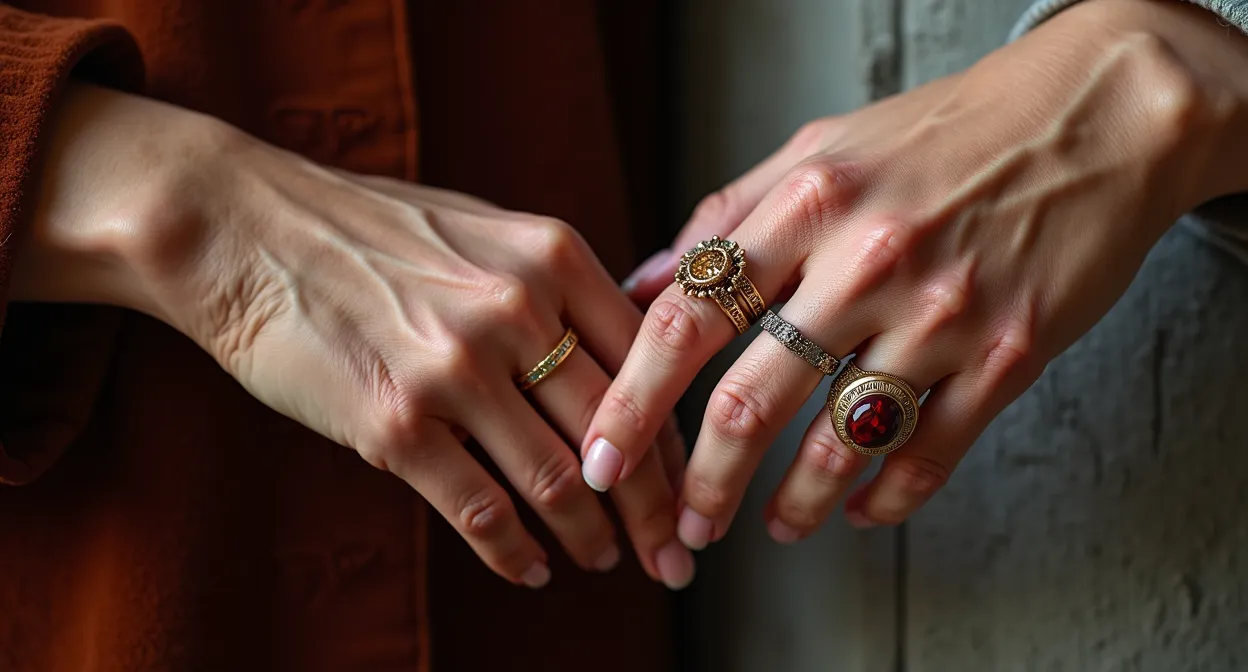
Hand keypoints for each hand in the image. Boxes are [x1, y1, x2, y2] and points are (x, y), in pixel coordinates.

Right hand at [13, 84, 695, 588]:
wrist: (243, 228)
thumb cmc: (367, 230)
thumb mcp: (483, 230)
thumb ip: (556, 285)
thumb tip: (623, 357)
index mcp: (552, 257)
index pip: (647, 366)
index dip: (674, 439)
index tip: (689, 483)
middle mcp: (515, 309)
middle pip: (617, 432)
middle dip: (653, 507)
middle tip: (673, 555)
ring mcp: (455, 368)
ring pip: (560, 481)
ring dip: (593, 536)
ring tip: (606, 559)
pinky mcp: (393, 424)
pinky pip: (481, 508)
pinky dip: (515, 552)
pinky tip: (531, 568)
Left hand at [591, 0, 1247, 547]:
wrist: (1096, 118)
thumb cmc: (947, 132)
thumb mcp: (824, 146)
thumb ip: (730, 214)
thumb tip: (647, 282)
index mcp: (810, 201)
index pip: (692, 315)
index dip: (634, 396)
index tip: (604, 453)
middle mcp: (868, 259)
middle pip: (752, 397)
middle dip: (702, 479)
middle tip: (682, 523)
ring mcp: (942, 313)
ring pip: (840, 441)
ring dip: (793, 504)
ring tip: (770, 528)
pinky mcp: (1009, 355)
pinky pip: (931, 451)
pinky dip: (888, 497)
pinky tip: (861, 512)